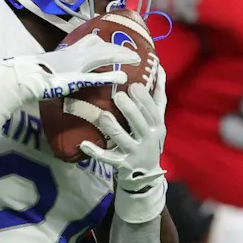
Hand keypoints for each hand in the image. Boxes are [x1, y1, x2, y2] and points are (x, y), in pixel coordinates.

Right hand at [0, 35, 139, 129]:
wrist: (18, 78)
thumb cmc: (28, 74)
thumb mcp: (45, 67)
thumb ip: (56, 66)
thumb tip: (57, 67)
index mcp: (66, 51)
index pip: (90, 41)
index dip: (105, 42)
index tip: (117, 43)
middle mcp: (73, 53)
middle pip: (100, 45)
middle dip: (118, 48)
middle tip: (134, 51)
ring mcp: (74, 64)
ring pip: (103, 55)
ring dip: (120, 56)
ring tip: (136, 59)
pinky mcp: (74, 77)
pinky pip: (95, 75)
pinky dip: (109, 75)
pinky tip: (122, 77)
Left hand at [79, 72, 166, 222]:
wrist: (146, 175)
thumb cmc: (149, 139)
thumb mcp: (157, 120)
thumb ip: (158, 96)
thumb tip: (159, 68)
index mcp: (157, 126)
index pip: (152, 110)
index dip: (143, 98)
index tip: (133, 85)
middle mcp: (147, 139)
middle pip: (139, 123)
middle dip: (129, 109)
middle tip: (117, 95)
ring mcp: (134, 153)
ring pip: (123, 139)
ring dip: (113, 127)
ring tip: (102, 115)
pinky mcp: (121, 164)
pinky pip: (107, 158)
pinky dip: (95, 152)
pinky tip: (83, 144)